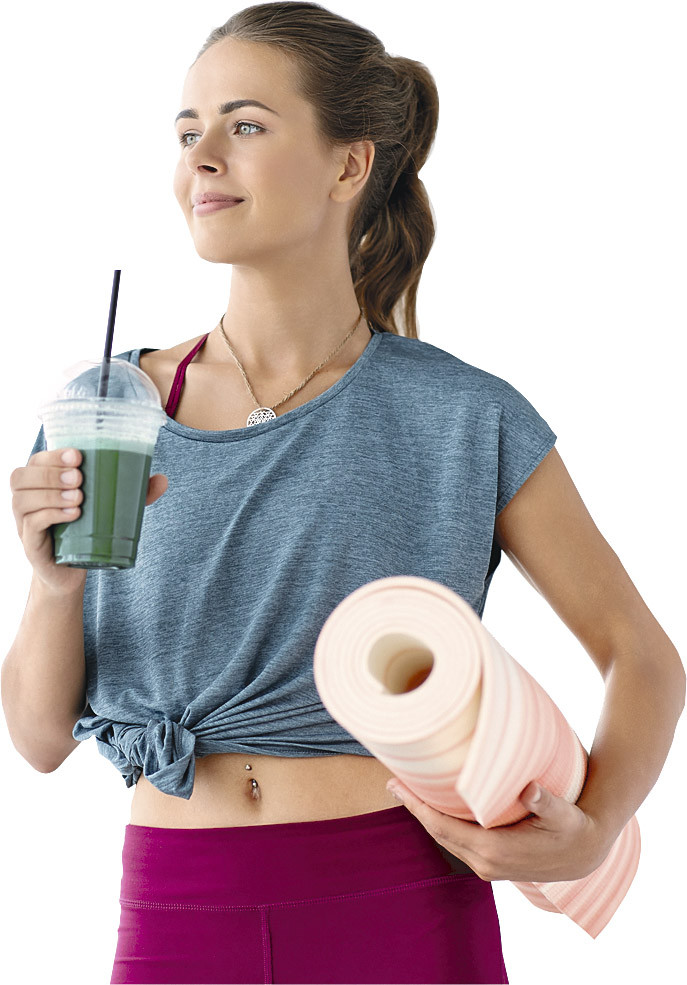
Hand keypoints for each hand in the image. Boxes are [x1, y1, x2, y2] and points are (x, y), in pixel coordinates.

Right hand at [10, 447, 167, 594]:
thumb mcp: (110, 509)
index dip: (53, 454)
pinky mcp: (30, 544)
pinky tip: (72, 515)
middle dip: (51, 473)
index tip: (78, 455)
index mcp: (42, 484)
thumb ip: (134, 493)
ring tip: (79, 498)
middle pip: (22, 476)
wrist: (71, 571)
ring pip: (23, 499)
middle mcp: (27, 500)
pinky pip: (30, 524)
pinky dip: (50, 516)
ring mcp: (24, 522)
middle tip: (80, 479)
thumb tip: (162, 479)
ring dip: (50, 494)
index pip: (37, 460)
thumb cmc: (86, 531)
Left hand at [386, 778, 611, 882]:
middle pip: (438, 833)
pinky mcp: (490, 864)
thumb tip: (529, 789)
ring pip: (446, 838)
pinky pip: (457, 842)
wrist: (585, 856)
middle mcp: (485, 863)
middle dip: (414, 808)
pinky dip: (441, 824)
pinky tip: (434, 809)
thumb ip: (545, 802)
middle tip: (393, 782)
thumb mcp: (563, 814)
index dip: (418, 807)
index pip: (444, 827)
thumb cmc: (573, 829)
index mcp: (494, 850)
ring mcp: (486, 866)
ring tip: (407, 792)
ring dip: (426, 817)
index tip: (397, 787)